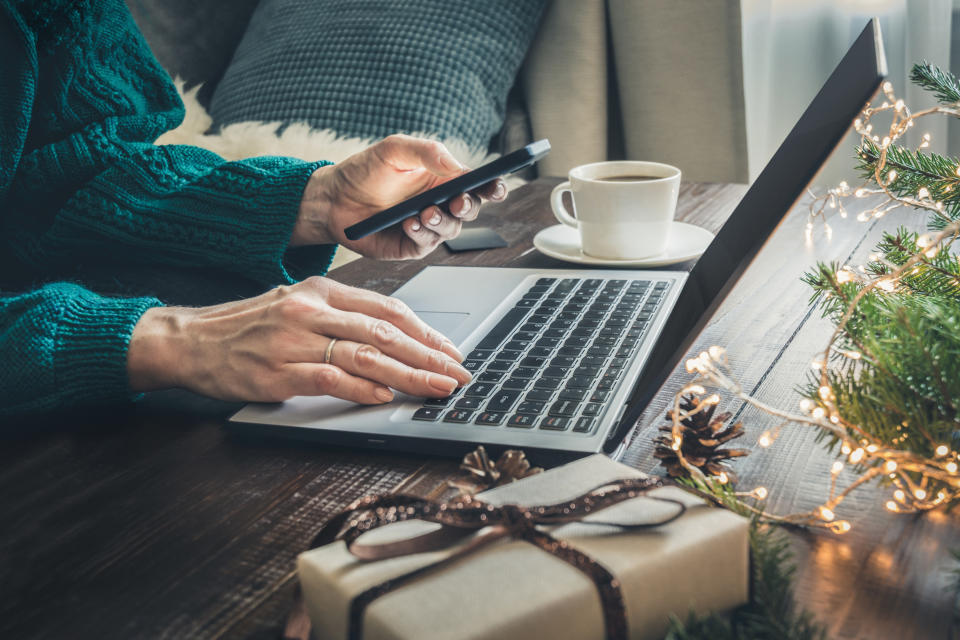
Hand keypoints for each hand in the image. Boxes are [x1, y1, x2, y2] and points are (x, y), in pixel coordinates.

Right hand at [127, 276, 471, 403]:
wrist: (191, 340)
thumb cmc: (248, 328)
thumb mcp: (298, 307)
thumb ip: (342, 319)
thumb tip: (396, 342)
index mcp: (322, 290)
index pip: (388, 309)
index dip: (426, 332)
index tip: (451, 351)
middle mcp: (312, 309)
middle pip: (386, 332)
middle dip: (430, 356)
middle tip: (459, 374)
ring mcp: (295, 339)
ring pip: (367, 354)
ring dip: (410, 375)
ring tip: (437, 388)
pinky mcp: (278, 370)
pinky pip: (331, 377)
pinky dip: (363, 387)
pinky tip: (387, 396)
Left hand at [292, 134, 507, 258]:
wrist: (332, 198)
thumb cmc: (364, 171)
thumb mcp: (395, 150)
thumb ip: (427, 152)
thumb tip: (458, 165)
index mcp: (443, 180)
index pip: (478, 186)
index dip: (493, 187)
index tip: (496, 185)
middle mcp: (440, 204)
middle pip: (470, 210)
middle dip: (468, 206)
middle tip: (457, 202)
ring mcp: (427, 228)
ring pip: (451, 230)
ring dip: (442, 221)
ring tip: (425, 213)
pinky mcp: (411, 246)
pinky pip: (426, 245)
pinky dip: (422, 234)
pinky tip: (410, 223)